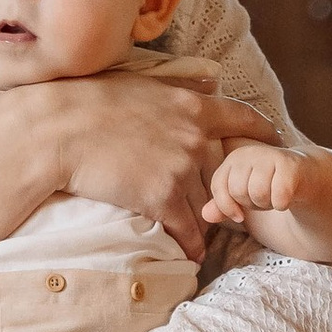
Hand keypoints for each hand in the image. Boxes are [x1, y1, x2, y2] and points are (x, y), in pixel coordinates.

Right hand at [13, 73, 275, 260]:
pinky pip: (187, 229)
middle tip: (225, 202)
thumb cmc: (90, 100)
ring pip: (205, 204)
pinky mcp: (161, 199)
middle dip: (223, 189)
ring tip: (202, 233)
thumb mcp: (142, 82)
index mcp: (193, 106)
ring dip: (204, 220)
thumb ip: (181, 84)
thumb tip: (211, 78)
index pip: (246, 120)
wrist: (58, 131)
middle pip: (222, 173)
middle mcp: (195, 139)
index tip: (272, 144)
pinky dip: (190, 244)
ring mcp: (180, 171)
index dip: (263, 134)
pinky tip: (189, 254)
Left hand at [204, 141, 315, 227]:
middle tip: (264, 197)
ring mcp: (270, 156)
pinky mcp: (291, 165)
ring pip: (257, 193)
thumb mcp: (241, 198)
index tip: (241, 210)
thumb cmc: (269, 188)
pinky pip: (278, 196)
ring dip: (267, 204)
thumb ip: (222, 205)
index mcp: (233, 159)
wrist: (307, 179)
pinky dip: (282, 204)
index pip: (219, 186)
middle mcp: (249, 152)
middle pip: (238, 191)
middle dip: (251, 203)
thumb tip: (206, 215)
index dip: (228, 205)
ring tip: (275, 195)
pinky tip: (288, 197)